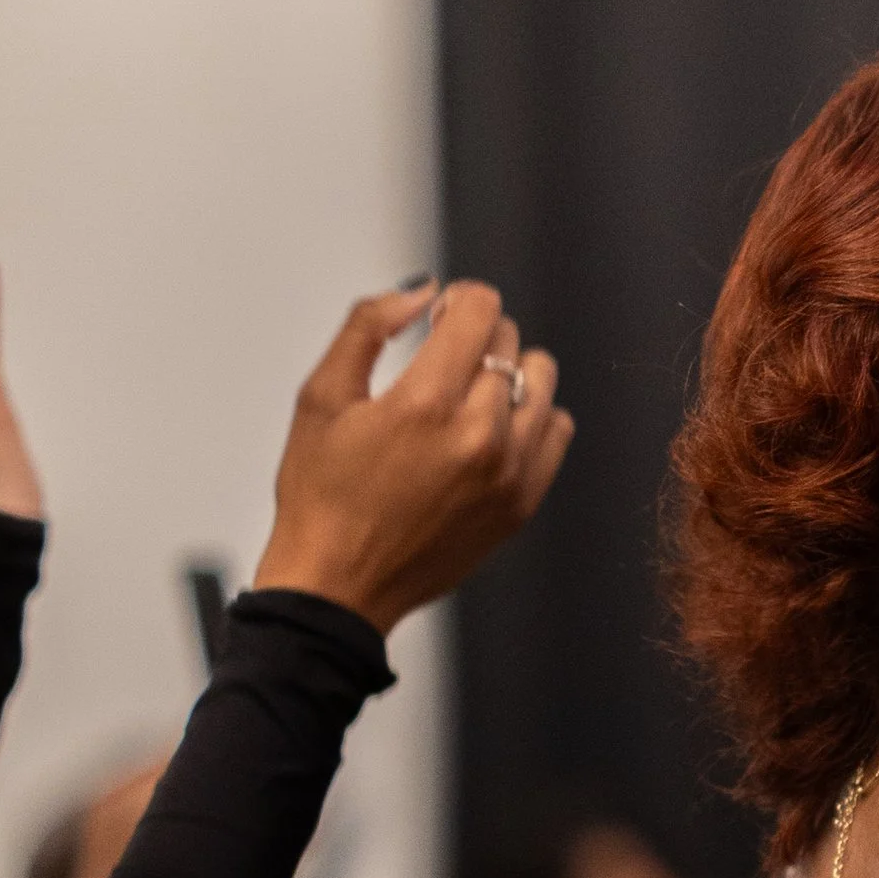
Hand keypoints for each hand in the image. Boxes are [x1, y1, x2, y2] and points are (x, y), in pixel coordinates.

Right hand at [252, 277, 572, 631]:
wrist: (340, 586)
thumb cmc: (322, 496)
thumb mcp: (321, 396)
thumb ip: (369, 327)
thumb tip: (419, 291)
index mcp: (425, 404)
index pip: (481, 310)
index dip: (459, 300)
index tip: (439, 318)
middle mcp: (478, 437)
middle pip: (510, 341)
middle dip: (476, 336)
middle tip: (443, 359)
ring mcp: (508, 474)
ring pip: (542, 382)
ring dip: (510, 372)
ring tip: (471, 393)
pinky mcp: (521, 504)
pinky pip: (557, 433)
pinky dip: (533, 418)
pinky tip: (495, 427)